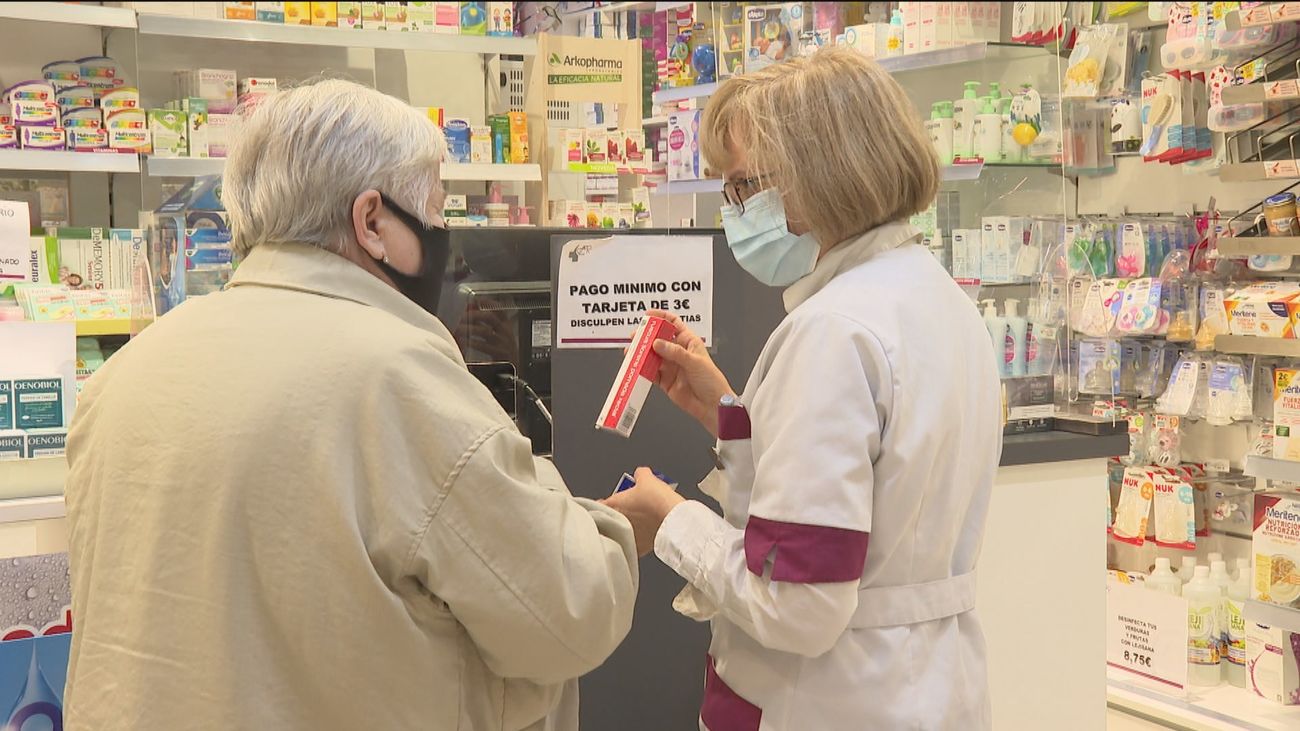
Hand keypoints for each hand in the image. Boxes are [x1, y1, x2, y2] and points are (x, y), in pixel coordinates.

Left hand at [602, 467, 685, 556]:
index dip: (600, 502)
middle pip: (609, 519)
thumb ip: (640, 474)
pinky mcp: (638, 548)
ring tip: (636, 521)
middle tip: (625, 509)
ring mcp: (627, 536)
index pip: (598, 504)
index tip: (604, 502)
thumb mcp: (648, 478)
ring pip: (620, 533)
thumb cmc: (659, 501)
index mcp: (615, 504)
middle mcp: (618, 521)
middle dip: (615, 514)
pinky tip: (643, 534)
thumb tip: (640, 473)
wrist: (673, 521)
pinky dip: (637, 540)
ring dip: (626, 527)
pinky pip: (633, 544)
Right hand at [646, 309, 734, 437]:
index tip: (648, 316)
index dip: (661, 317)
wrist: (712, 405)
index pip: (673, 324)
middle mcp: (678, 353)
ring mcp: (670, 366)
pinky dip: (642, 370)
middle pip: (658, 339)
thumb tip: (658, 343)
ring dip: (641, 354)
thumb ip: (675, 352)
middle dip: (646, 337)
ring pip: (651, 356)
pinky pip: (650, 373)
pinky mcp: (665, 380)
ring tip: (632, 352)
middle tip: (636, 337)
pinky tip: (637, 367)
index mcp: (688, 342)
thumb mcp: (695, 361)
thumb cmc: (712, 381)